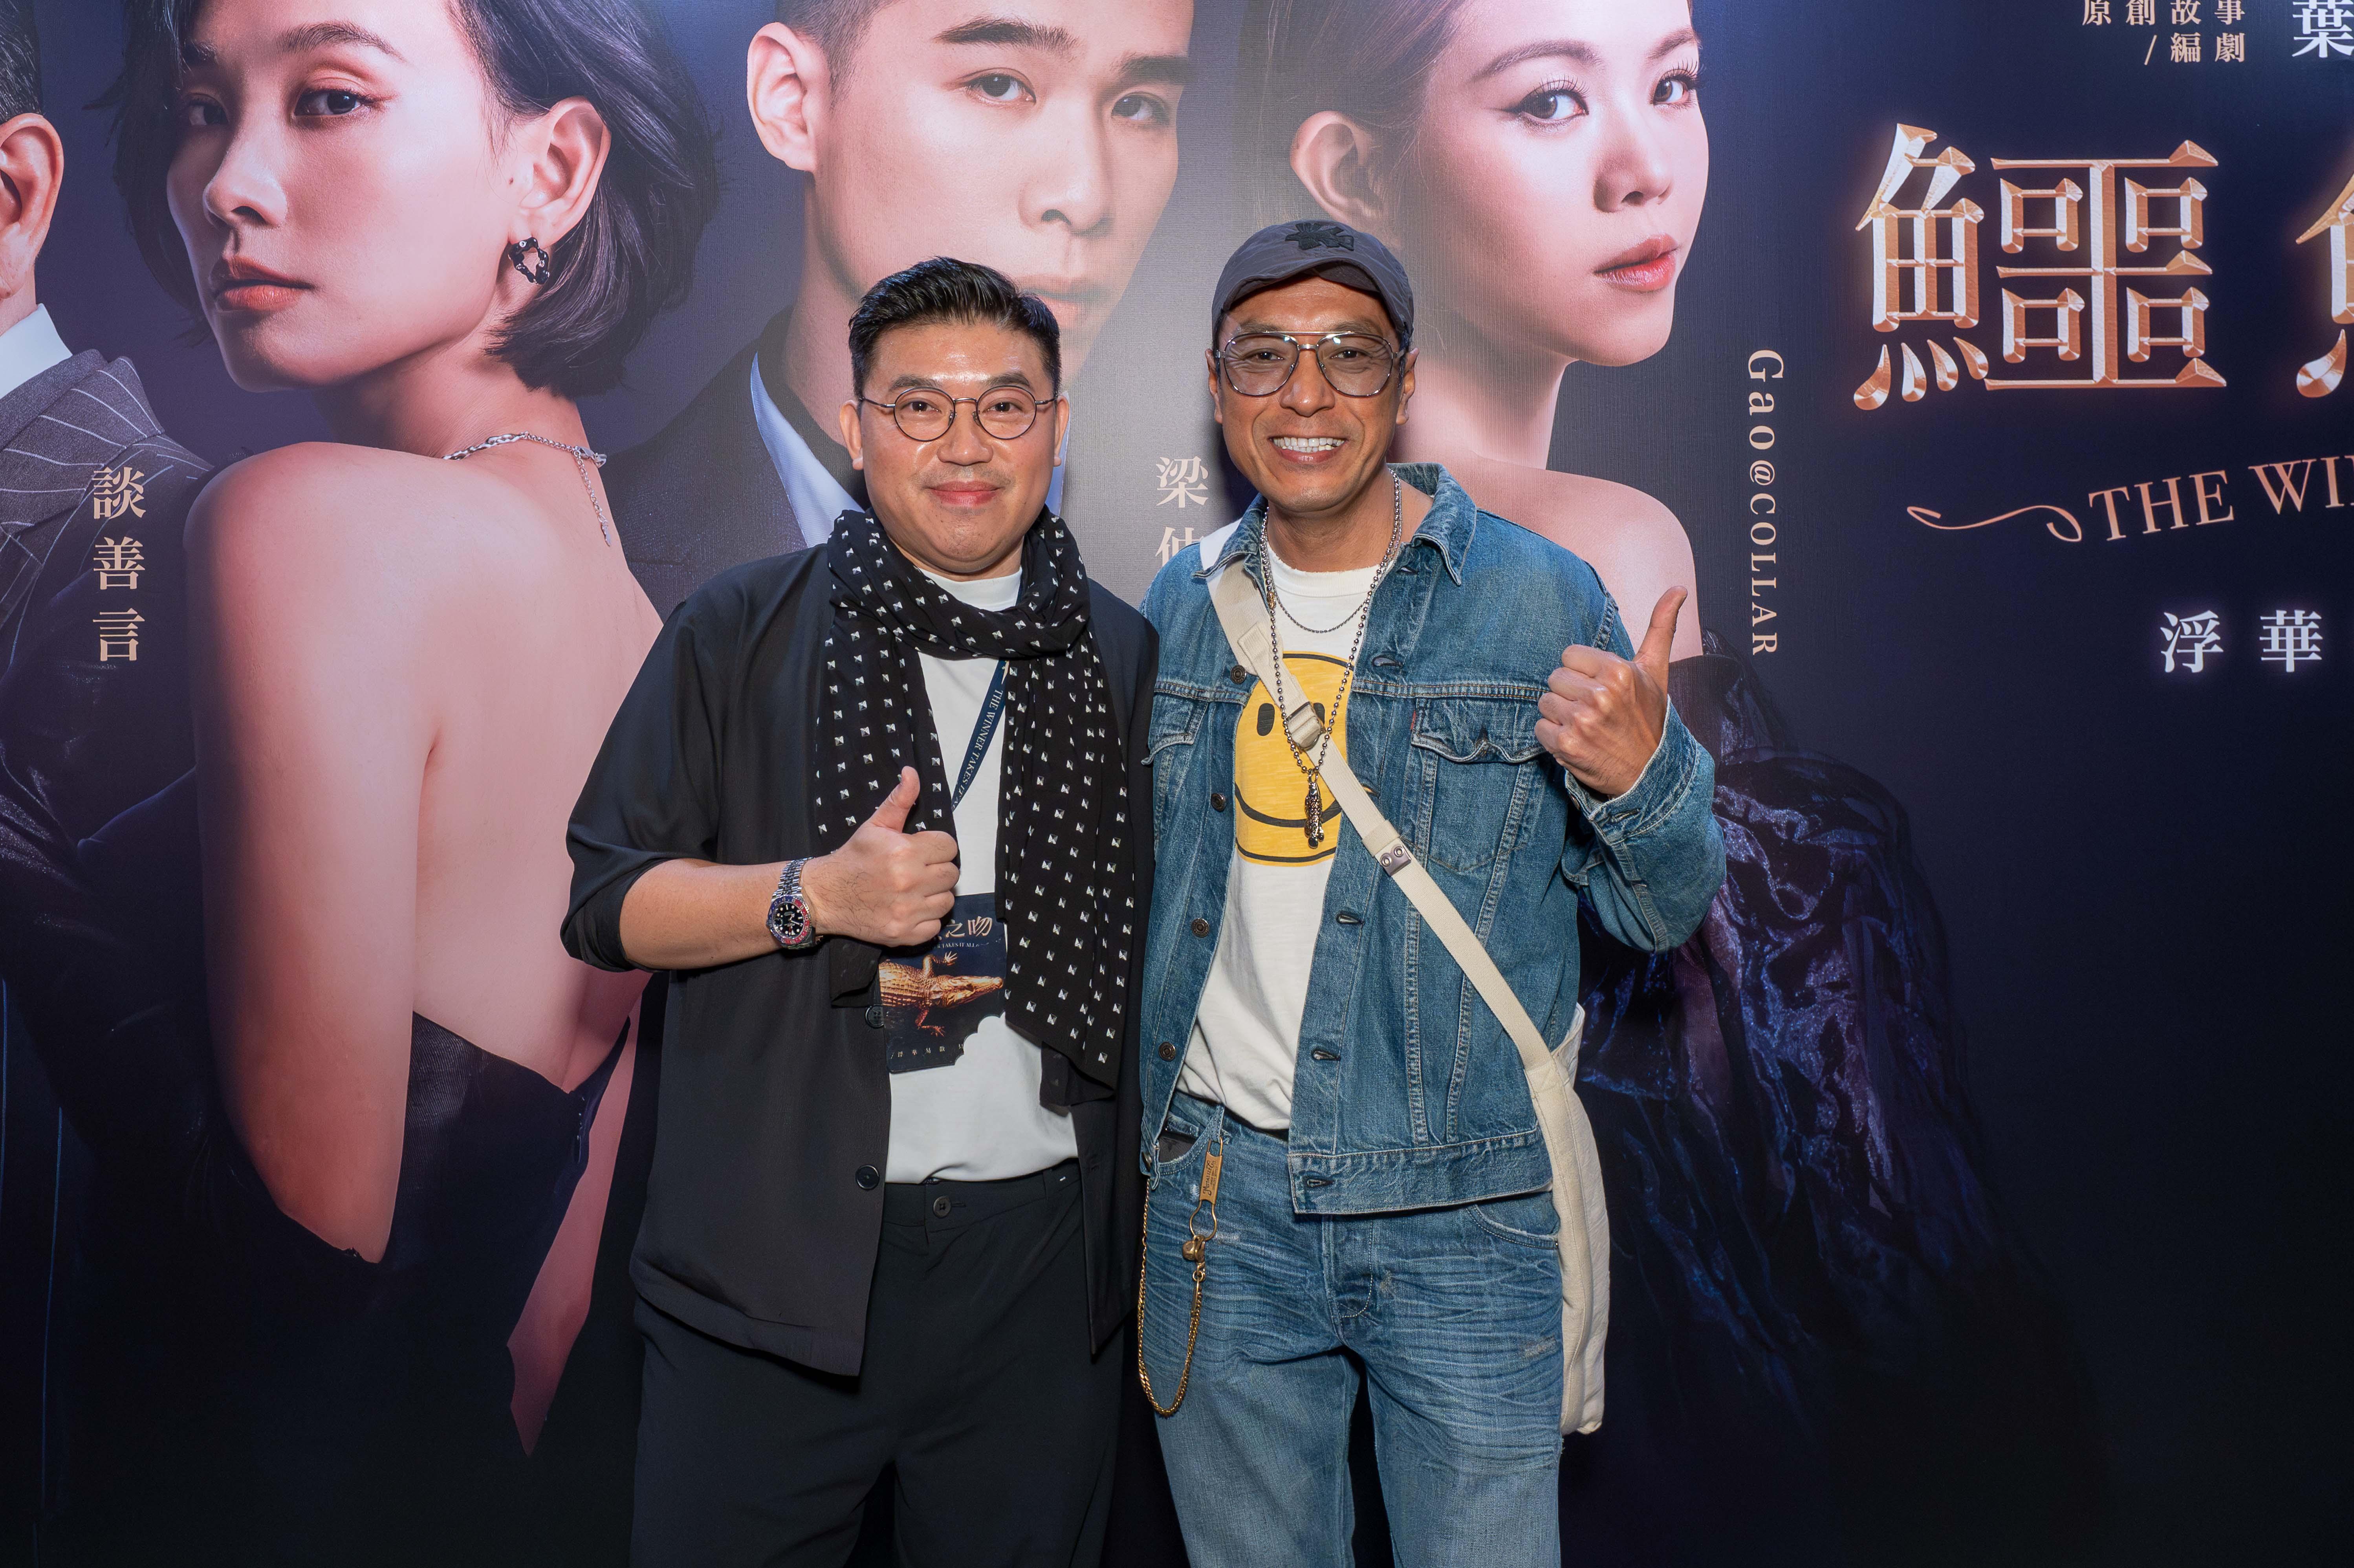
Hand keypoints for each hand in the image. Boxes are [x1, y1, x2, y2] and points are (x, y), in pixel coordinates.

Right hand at [799, 768, 958, 947]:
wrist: (824, 896)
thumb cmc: (853, 858)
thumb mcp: (875, 825)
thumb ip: (900, 800)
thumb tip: (912, 772)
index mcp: (905, 852)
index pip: (949, 846)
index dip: (937, 847)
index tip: (922, 850)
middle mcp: (909, 882)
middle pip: (952, 874)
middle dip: (936, 869)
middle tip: (917, 870)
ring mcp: (908, 911)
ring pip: (947, 900)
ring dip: (934, 895)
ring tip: (913, 890)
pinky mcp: (904, 933)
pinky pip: (935, 926)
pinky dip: (925, 919)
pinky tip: (909, 909)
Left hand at [1536, 588, 1681, 800]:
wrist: (1651, 772)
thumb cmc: (1649, 716)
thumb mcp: (1656, 669)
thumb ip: (1661, 626)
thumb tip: (1678, 587)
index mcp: (1618, 671)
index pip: (1569, 655)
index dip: (1582, 671)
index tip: (1600, 687)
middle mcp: (1600, 695)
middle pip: (1555, 677)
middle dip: (1570, 692)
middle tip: (1593, 709)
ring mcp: (1582, 721)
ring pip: (1545, 702)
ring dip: (1560, 715)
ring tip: (1586, 725)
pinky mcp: (1566, 745)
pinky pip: (1539, 728)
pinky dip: (1552, 737)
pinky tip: (1576, 741)